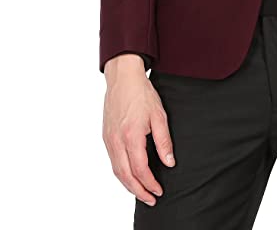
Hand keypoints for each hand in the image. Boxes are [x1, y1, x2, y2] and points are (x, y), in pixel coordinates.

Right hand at [102, 54, 175, 205]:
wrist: (123, 78)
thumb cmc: (142, 93)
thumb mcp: (159, 115)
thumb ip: (164, 141)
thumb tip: (169, 162)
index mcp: (131, 136)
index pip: (140, 169)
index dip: (149, 184)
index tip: (159, 191)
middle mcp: (116, 141)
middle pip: (125, 176)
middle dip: (138, 191)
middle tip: (151, 199)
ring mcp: (109, 139)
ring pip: (116, 171)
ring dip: (129, 185)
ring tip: (142, 192)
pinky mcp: (106, 136)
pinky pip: (113, 161)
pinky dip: (121, 173)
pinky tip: (130, 175)